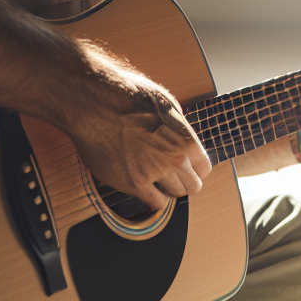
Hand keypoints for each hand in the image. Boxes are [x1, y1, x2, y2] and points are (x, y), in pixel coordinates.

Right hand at [64, 43, 211, 211]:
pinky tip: (149, 189)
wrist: (96, 105)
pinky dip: (155, 198)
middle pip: (193, 185)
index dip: (197, 168)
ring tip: (160, 179)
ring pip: (175, 194)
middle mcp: (174, 159)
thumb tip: (182, 136)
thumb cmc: (129, 97)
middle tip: (176, 176)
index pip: (204, 167)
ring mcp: (154, 173)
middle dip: (186, 180)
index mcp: (186, 139)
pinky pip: (155, 203)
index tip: (189, 167)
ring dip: (170, 188)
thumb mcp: (166, 104)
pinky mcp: (133, 184)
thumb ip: (178, 127)